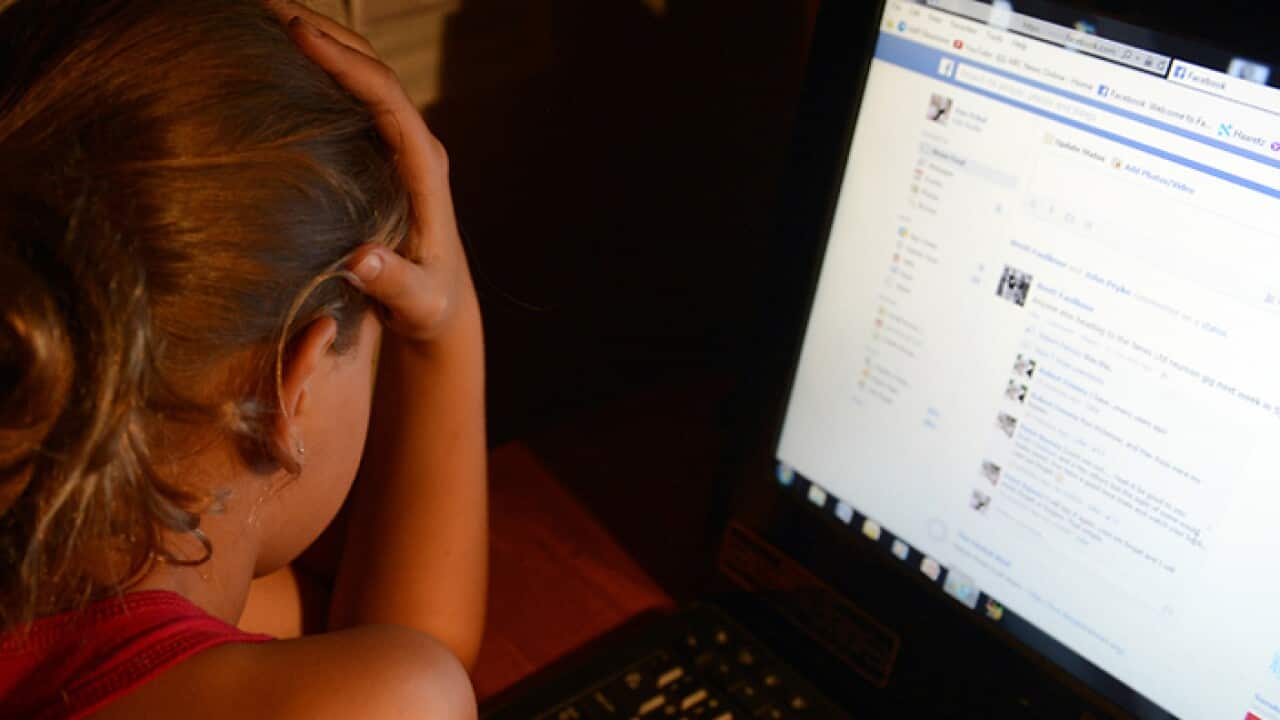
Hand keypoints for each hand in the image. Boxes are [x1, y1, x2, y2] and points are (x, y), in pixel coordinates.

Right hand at [274, 1, 477, 347]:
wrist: (442, 310)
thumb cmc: (429, 307)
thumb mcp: (415, 301)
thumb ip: (391, 282)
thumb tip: (360, 261)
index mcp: (425, 169)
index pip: (386, 98)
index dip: (344, 62)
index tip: (296, 32)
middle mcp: (415, 146)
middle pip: (372, 68)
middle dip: (322, 30)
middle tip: (260, 5)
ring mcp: (399, 145)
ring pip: (361, 75)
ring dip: (318, 39)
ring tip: (259, 15)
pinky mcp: (381, 154)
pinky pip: (349, 96)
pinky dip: (316, 68)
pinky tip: (272, 59)